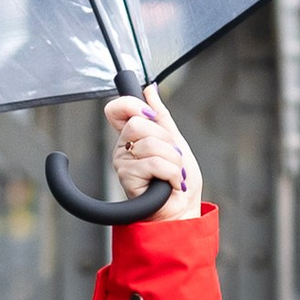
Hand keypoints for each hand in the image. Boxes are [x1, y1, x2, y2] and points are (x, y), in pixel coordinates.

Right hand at [102, 89, 201, 217]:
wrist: (182, 211)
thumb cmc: (178, 181)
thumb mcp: (175, 141)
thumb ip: (161, 116)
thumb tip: (149, 89)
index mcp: (131, 137)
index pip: (116, 109)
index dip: (132, 105)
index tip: (150, 115)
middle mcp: (122, 148)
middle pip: (138, 123)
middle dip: (166, 140)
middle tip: (172, 158)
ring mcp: (122, 163)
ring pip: (151, 144)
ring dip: (173, 160)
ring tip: (173, 175)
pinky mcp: (127, 178)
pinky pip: (155, 163)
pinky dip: (172, 174)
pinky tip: (171, 184)